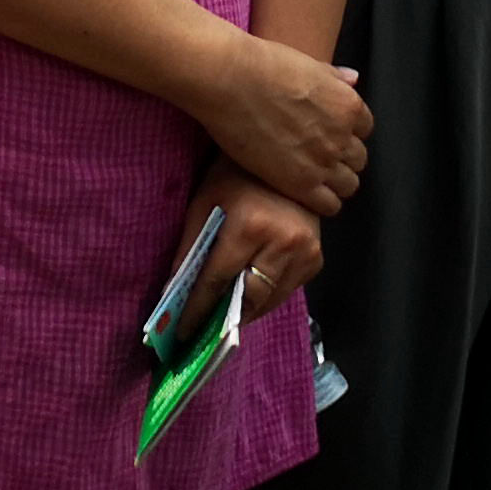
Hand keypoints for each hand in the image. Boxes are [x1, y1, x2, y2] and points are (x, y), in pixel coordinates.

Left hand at [170, 159, 323, 323]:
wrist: (286, 157)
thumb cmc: (235, 176)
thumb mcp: (205, 203)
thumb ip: (191, 247)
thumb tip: (173, 290)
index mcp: (249, 228)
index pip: (218, 281)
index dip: (198, 309)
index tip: (183, 331)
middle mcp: (282, 245)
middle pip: (249, 298)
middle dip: (223, 318)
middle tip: (202, 332)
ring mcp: (305, 254)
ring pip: (271, 300)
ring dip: (245, 311)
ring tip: (221, 319)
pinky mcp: (317, 259)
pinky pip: (287, 291)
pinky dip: (266, 297)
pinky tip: (248, 297)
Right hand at [191, 38, 370, 217]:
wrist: (228, 80)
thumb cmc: (262, 65)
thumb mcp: (307, 64)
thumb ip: (333, 77)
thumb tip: (353, 79)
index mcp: (347, 105)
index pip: (364, 129)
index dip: (345, 132)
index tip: (327, 133)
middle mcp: (342, 136)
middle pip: (357, 159)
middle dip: (340, 158)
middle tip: (315, 156)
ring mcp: (323, 162)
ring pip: (348, 185)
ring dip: (333, 182)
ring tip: (309, 177)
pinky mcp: (300, 183)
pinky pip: (329, 205)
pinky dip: (321, 202)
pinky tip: (303, 192)